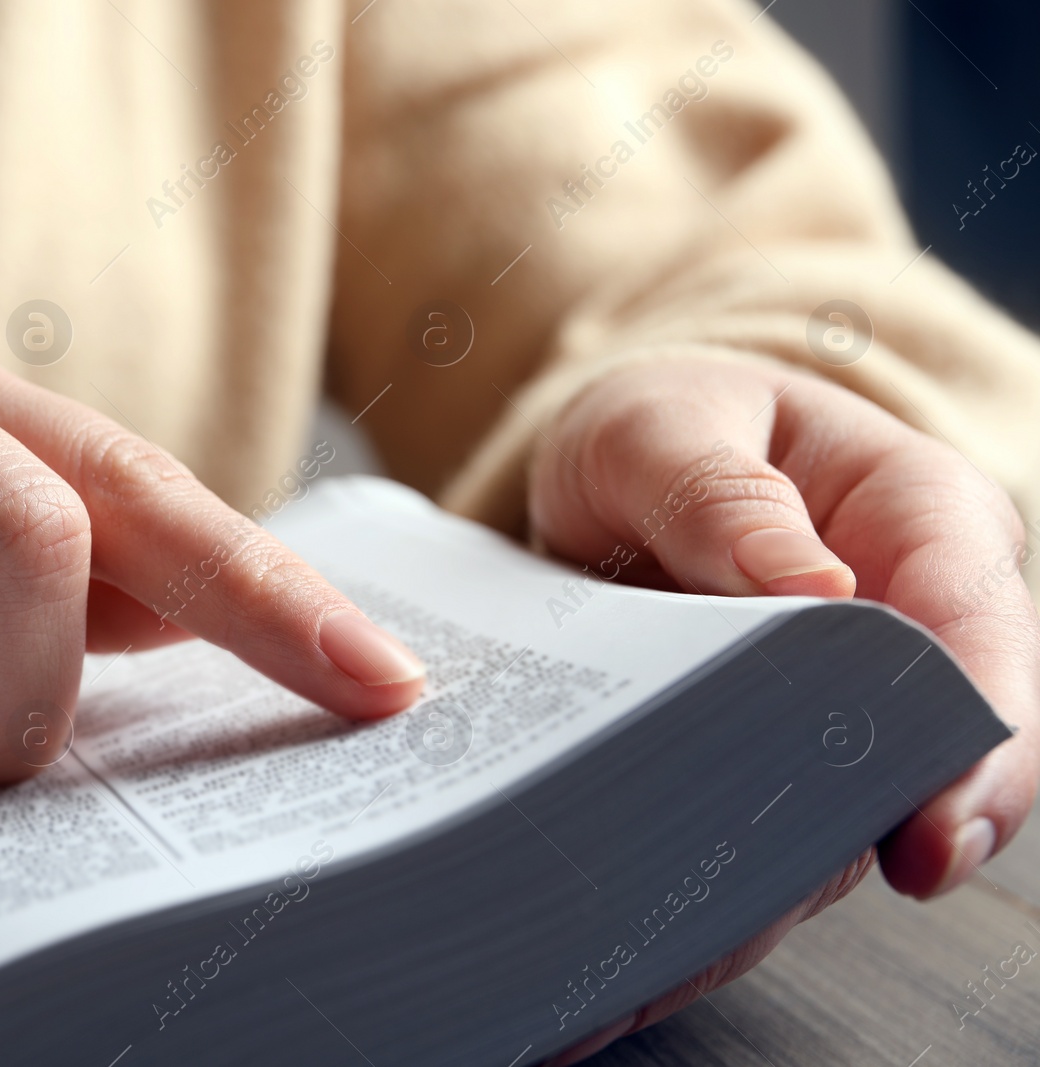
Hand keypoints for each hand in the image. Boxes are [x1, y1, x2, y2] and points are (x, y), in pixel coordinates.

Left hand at [527, 358, 1039, 1059]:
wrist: (614, 466)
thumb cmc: (658, 428)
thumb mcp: (659, 424)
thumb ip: (719, 493)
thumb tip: (813, 590)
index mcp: (917, 514)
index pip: (975, 630)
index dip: (971, 739)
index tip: (929, 832)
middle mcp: (905, 618)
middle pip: (936, 752)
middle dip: (875, 833)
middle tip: (777, 899)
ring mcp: (849, 698)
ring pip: (857, 807)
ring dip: (786, 867)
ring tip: (690, 929)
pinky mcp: (783, 749)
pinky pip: (779, 822)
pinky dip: (729, 870)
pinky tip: (660, 914)